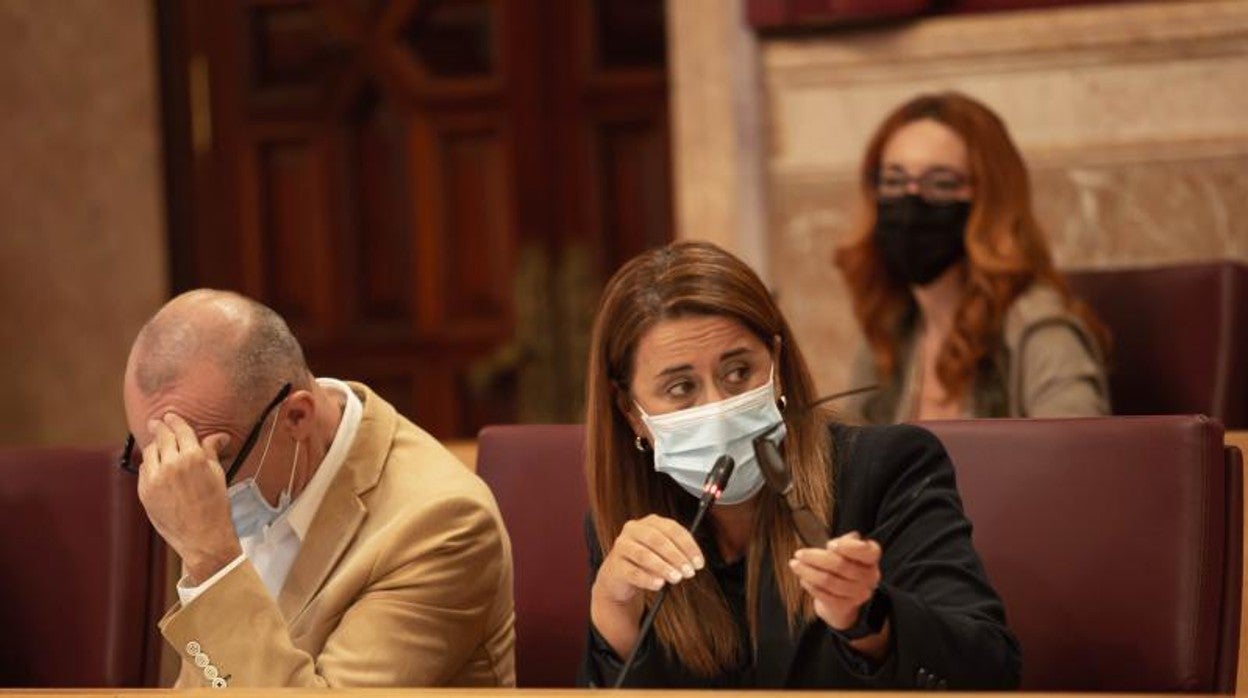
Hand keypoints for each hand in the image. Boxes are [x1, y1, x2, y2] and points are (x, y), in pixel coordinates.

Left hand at [136, 413, 241, 584]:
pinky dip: (150, 465)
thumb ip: (211, 452)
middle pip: (162, 436)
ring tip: (158, 447)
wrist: (203, 537)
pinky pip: (144, 469)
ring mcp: (155, 478)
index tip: (169, 416)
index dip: (174, 420)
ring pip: (150, 451)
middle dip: (159, 427)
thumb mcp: (217, 475)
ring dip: (155, 446)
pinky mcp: (144, 491)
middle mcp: (172, 464)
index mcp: (194, 457)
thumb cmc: (215, 506)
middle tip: (156, 422)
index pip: (180, 430)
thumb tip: (218, 436)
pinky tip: (156, 467)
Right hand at [593, 514, 703, 604]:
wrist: (619, 576)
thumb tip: (691, 563)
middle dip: (676, 556)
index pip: (672, 529)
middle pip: (657, 540)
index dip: (688, 546)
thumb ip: (677, 554)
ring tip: (676, 578)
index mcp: (650, 522)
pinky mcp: (615, 566)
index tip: (699, 563)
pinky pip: (632, 572)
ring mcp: (622, 546)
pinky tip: (659, 585)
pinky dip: (647, 579)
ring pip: (643, 555)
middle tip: (689, 572)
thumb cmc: (646, 562)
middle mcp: (633, 530)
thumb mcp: (663, 553)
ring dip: (663, 567)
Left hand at [788, 531, 882, 631]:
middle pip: (841, 565)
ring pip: (829, 581)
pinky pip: (824, 595)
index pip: (865, 551)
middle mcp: (869, 576)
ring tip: (795, 565)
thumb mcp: (845, 548)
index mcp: (871, 557)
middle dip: (816, 558)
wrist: (843, 595)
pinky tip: (803, 578)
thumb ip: (842, 542)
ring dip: (808, 572)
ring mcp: (858, 593)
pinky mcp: (845, 606)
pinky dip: (811, 586)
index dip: (847, 547)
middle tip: (799, 554)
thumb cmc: (842, 565)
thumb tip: (834, 545)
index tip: (829, 544)